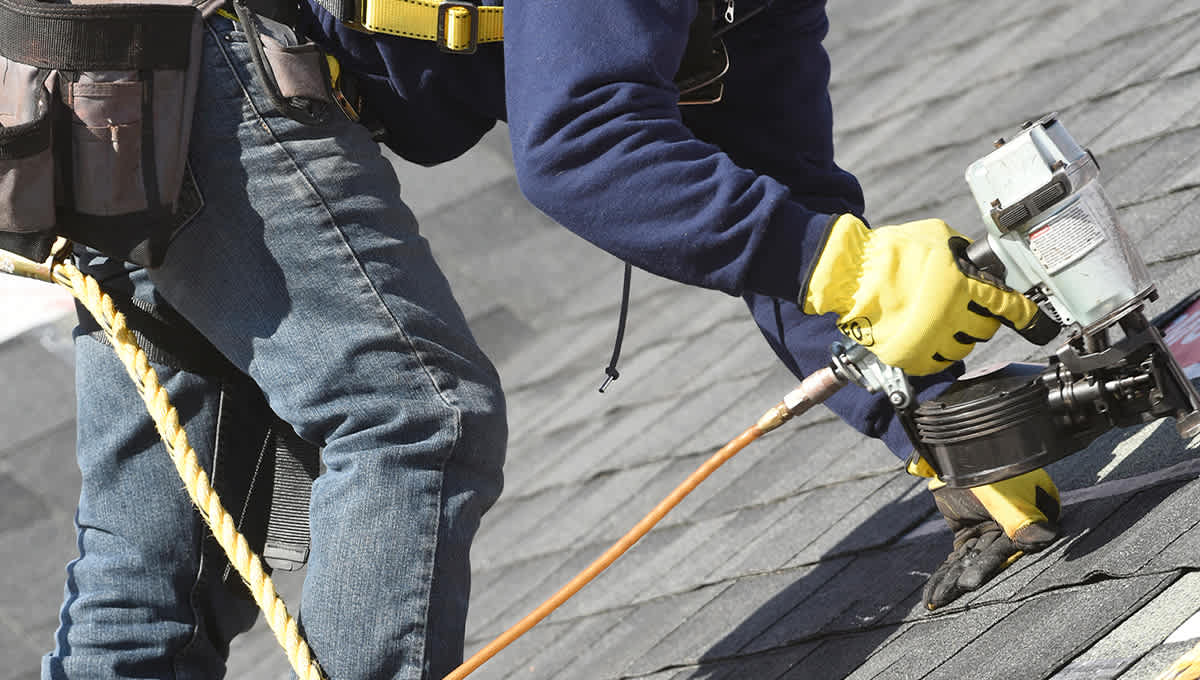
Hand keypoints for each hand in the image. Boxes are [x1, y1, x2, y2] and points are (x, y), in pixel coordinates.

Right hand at [801, 215, 1041, 374]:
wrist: (852, 275)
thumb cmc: (892, 252)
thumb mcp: (938, 237)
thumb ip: (965, 253)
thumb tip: (980, 266)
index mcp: (961, 285)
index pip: (1008, 307)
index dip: (1027, 316)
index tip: (1035, 322)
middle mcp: (950, 314)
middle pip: (986, 328)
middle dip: (980, 316)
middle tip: (964, 306)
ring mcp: (930, 338)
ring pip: (964, 347)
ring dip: (958, 334)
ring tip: (939, 318)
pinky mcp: (911, 356)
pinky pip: (939, 361)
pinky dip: (937, 349)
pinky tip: (927, 333)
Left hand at [921, 468, 1060, 609]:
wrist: (952, 450)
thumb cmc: (984, 467)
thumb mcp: (1001, 493)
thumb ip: (1019, 518)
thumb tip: (1043, 538)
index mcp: (1032, 517)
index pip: (1016, 544)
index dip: (995, 563)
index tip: (973, 580)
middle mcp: (1013, 529)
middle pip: (991, 557)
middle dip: (970, 575)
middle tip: (958, 590)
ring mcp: (990, 533)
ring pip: (970, 561)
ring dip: (951, 581)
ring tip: (936, 602)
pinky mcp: (969, 535)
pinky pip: (957, 560)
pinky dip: (944, 576)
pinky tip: (933, 597)